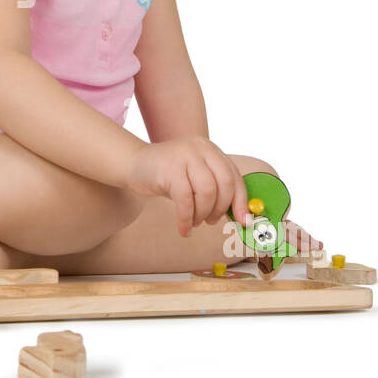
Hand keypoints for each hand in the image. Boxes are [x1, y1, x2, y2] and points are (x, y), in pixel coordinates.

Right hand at [125, 135, 251, 236]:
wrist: (133, 164)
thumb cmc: (168, 176)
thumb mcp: (195, 177)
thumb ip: (215, 189)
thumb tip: (241, 215)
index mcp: (210, 149)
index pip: (234, 176)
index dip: (241, 201)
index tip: (244, 221)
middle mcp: (200, 148)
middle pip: (223, 184)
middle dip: (220, 209)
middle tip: (211, 221)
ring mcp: (184, 156)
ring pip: (206, 193)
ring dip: (202, 215)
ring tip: (194, 222)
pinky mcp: (169, 169)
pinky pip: (185, 200)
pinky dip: (186, 219)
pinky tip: (183, 228)